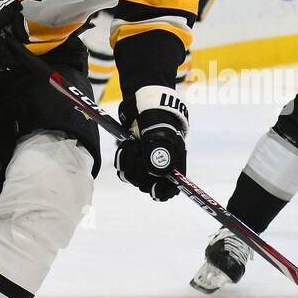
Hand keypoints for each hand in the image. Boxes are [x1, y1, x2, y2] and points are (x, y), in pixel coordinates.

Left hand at [114, 85, 187, 201]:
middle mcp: (159, 168)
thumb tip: (157, 171)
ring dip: (129, 162)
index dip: (161, 191)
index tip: (152, 183)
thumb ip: (160, 151)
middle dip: (140, 170)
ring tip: (133, 143)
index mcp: (174, 165)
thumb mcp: (162, 132)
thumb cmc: (160, 118)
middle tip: (139, 150)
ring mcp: (145, 165)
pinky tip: (127, 145)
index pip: (170, 190)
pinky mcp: (132, 160)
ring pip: (134, 178)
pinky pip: (123, 170)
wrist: (146, 105)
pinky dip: (123, 159)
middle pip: (148, 186)